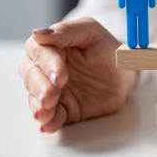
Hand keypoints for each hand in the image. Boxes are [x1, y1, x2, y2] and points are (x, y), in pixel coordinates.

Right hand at [18, 18, 137, 132]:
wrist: (126, 73)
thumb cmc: (107, 48)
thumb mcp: (92, 32)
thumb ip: (67, 31)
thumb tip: (38, 34)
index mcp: (50, 45)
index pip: (39, 52)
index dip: (48, 64)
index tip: (60, 76)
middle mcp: (45, 68)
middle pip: (31, 75)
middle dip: (39, 87)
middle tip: (51, 96)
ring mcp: (52, 90)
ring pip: (35, 97)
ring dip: (38, 105)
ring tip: (44, 113)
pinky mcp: (62, 108)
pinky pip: (52, 116)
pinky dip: (49, 121)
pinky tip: (48, 125)